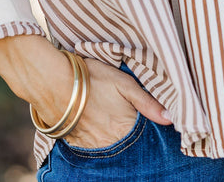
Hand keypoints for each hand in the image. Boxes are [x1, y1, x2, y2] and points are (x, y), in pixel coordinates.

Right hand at [0, 37, 171, 150]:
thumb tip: (170, 119)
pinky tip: (94, 122)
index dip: (144, 128)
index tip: (144, 121)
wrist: (53, 81)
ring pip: (108, 146)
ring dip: (111, 136)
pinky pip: (90, 145)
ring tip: (107, 117)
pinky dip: (95, 137)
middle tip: (121, 117)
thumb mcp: (124, 84)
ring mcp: (89, 145)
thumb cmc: (91, 78)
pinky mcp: (74, 142)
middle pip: (124, 143)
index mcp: (123, 129)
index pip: (141, 136)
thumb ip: (148, 103)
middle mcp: (108, 143)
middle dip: (127, 134)